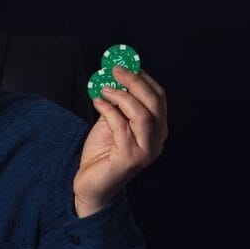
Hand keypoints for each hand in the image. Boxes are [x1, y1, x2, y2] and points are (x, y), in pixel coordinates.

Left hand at [73, 66, 167, 216]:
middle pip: (155, 103)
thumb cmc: (102, 154)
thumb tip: (114, 76)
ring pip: (143, 114)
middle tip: (114, 69)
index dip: (144, 77)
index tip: (125, 63)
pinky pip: (121, 127)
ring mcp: (146, 151)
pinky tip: (97, 102)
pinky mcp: (130, 159)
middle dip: (134, 81)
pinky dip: (108, 110)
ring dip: (122, 96)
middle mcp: (157, 140)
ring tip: (103, 88)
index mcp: (157, 130)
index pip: (159, 97)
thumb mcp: (112, 123)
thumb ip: (117, 103)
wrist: (91, 185)